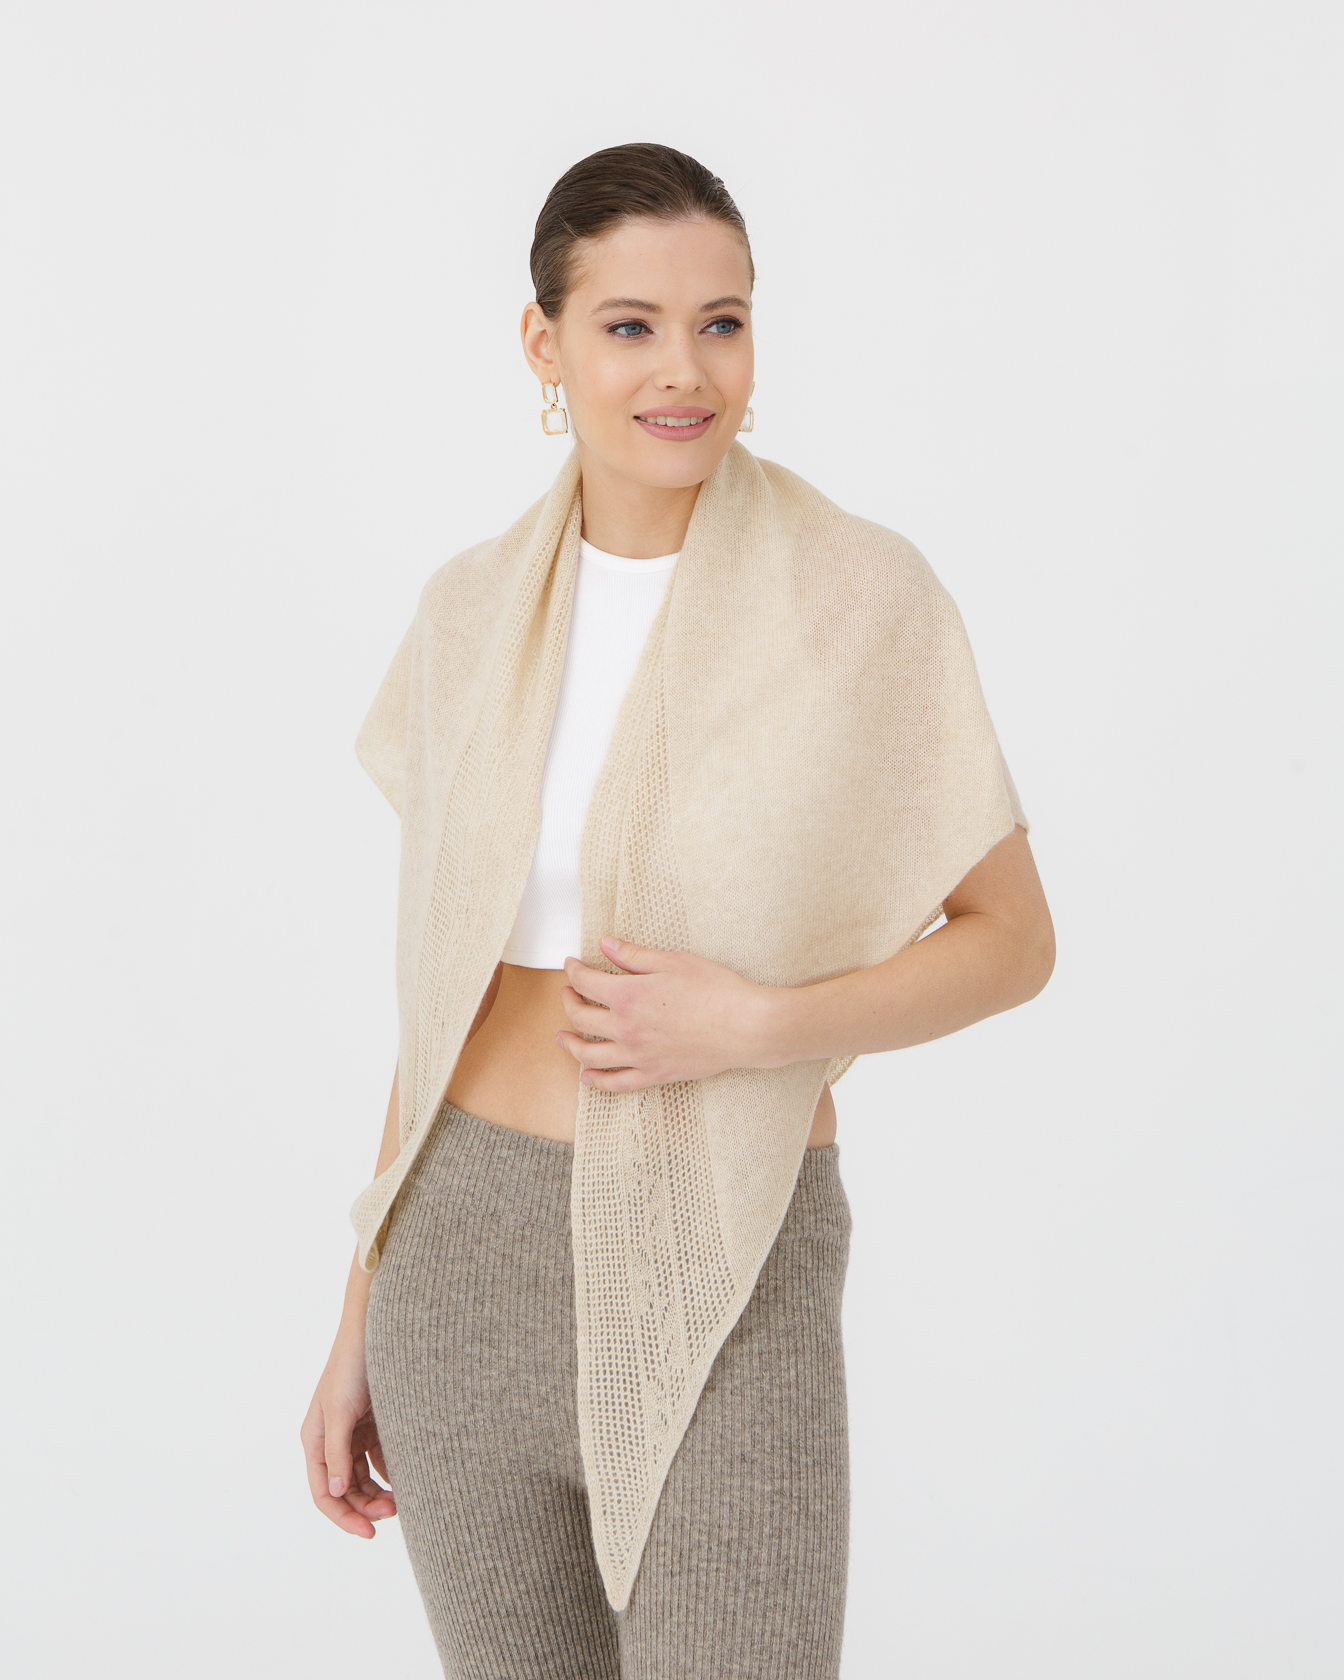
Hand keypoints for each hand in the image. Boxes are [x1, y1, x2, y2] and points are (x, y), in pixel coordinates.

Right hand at [301, 1333, 397, 1538]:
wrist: (377, 1331)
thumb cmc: (351, 1366)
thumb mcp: (341, 1411)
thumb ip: (336, 1451)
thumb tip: (334, 1491)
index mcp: (315, 1440)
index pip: (323, 1492)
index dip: (343, 1516)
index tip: (369, 1533)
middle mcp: (331, 1441)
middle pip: (345, 1490)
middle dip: (366, 1506)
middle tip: (394, 1513)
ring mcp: (353, 1433)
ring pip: (364, 1478)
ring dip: (379, 1493)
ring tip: (403, 1501)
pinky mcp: (374, 1425)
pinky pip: (380, 1459)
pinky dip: (391, 1473)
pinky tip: (407, 1479)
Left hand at [555, 934, 773, 1091]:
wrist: (746, 1027)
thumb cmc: (715, 989)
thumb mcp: (673, 961)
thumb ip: (633, 956)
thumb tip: (604, 944)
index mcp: (628, 995)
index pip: (585, 983)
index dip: (573, 971)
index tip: (572, 965)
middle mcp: (626, 1028)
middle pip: (580, 1019)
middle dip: (568, 1003)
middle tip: (567, 994)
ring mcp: (638, 1056)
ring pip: (589, 1056)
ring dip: (570, 1045)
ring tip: (562, 1037)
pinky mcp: (654, 1075)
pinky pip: (616, 1084)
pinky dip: (596, 1081)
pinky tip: (587, 1077)